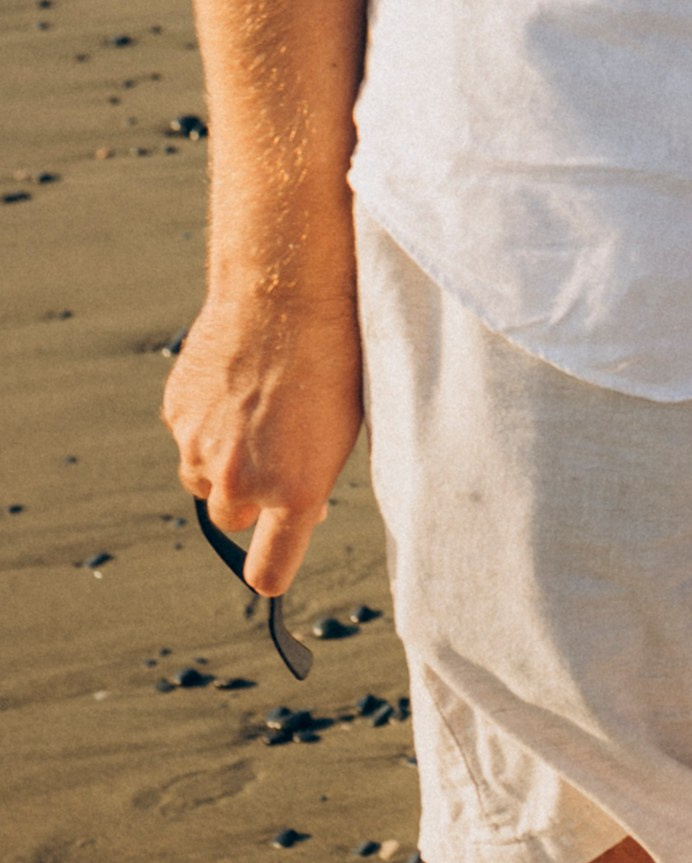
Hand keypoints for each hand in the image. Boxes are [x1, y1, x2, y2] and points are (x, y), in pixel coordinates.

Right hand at [164, 285, 364, 598]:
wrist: (285, 291)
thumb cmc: (334, 356)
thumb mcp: (343, 429)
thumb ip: (311, 477)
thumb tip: (297, 504)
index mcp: (295, 491)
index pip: (270, 571)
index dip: (272, 571)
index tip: (273, 569)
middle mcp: (242, 481)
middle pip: (233, 522)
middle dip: (251, 499)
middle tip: (277, 454)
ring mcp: (201, 449)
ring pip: (204, 479)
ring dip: (224, 460)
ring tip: (259, 407)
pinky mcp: (177, 416)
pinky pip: (189, 437)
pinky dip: (207, 422)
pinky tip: (236, 383)